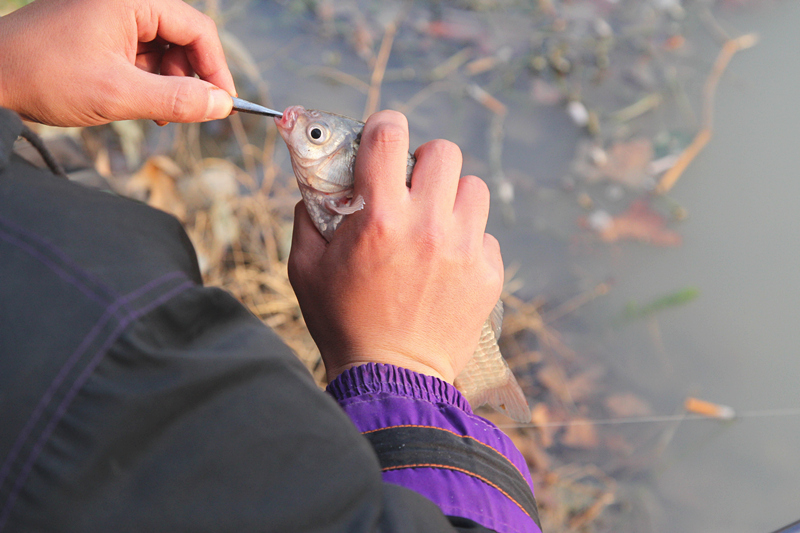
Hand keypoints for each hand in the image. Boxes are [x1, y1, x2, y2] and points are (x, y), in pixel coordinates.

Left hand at [0, 0, 234, 125]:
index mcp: (131, 0)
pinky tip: (145, 105)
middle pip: (183, 38)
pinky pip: (142, 56)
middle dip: (192, 78)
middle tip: (191, 113)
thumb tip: (220, 105)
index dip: (216, 69)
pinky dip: (150, 82)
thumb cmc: (44, 75)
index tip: (223, 104)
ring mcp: (111, 18)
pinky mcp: (101, 35)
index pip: (197, 29)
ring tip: (162, 114)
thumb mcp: (119, 93)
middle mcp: (125, 3)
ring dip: (171, 84)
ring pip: (164, 50)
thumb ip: (176, 99)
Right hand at [288, 111, 503, 383]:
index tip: (382, 137)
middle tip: (412, 187)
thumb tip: (318, 184)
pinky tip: (447, 263)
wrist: (391, 378)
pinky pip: (485, 233)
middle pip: (444, 151)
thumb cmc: (343, 322)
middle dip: (425, 162)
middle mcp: (428, 225)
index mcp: (379, 217)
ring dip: (452, 198)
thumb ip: (309, 216)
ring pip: (473, 188)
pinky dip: (467, 239)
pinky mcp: (488, 273)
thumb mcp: (306, 267)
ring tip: (434, 224)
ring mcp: (464, 249)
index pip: (390, 134)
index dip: (385, 126)